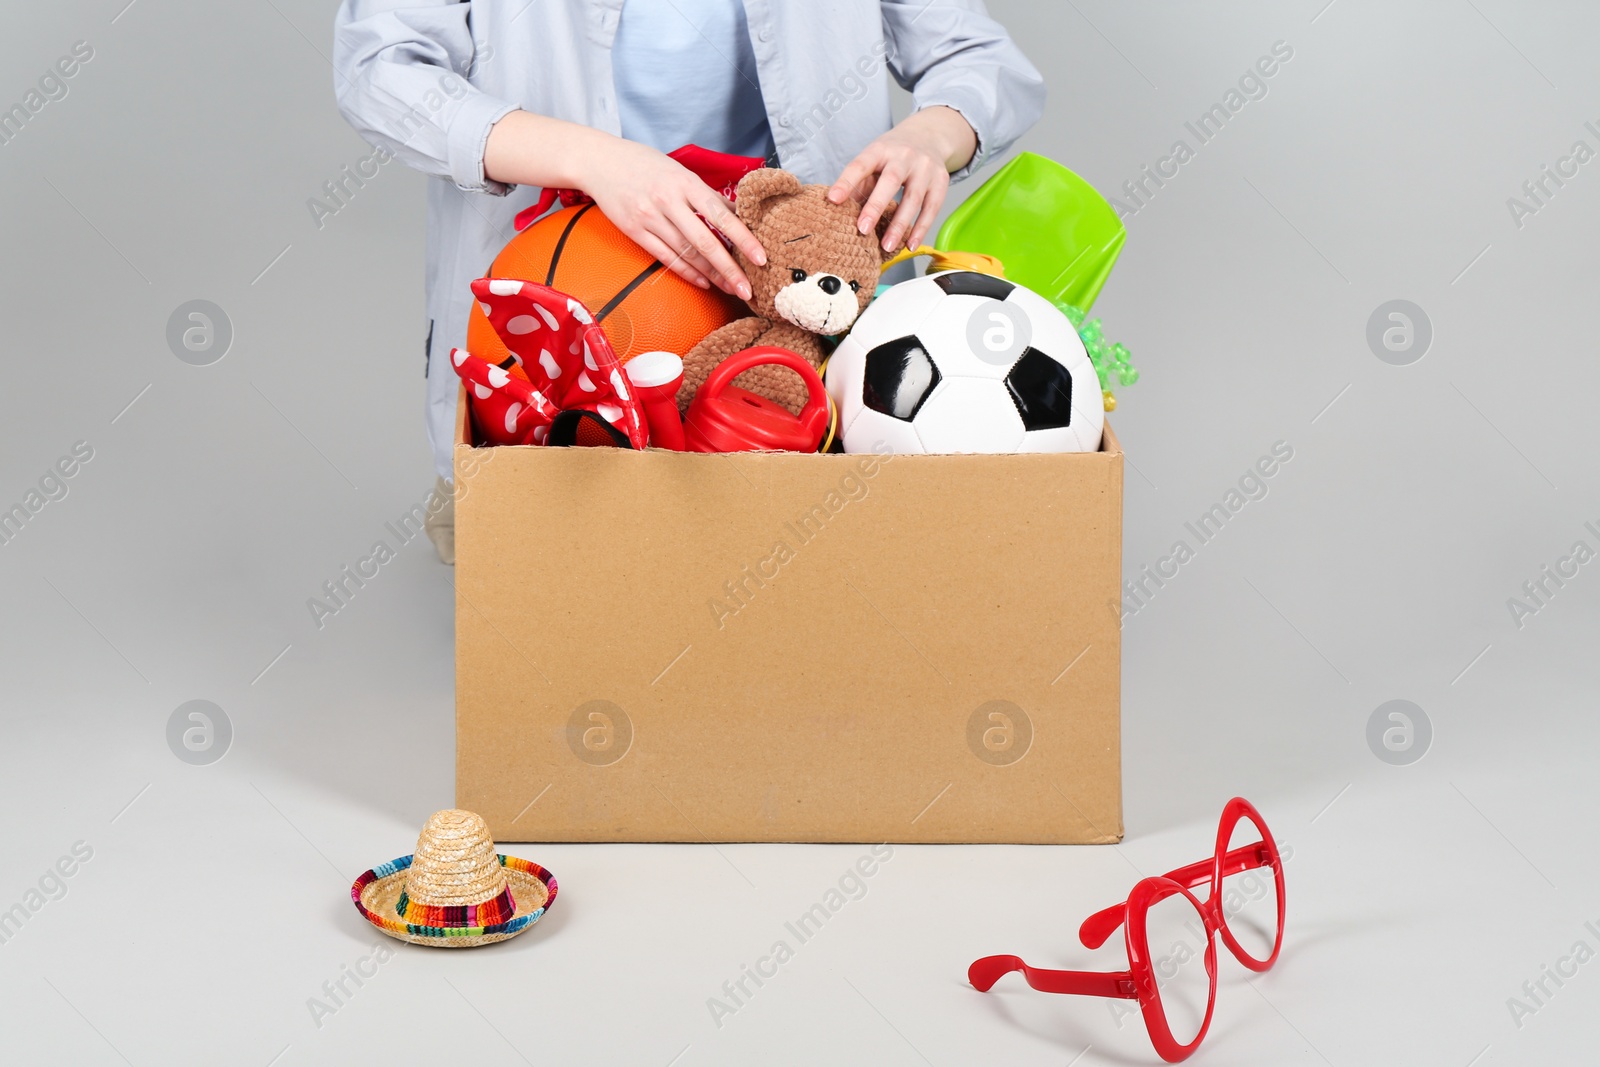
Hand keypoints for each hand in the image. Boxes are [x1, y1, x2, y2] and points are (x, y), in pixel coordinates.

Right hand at [484, 111, 765, 298]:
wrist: (600, 162)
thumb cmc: (644, 164)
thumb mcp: (678, 171)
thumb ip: (705, 194)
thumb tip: (736, 214)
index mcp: (685, 182)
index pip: (721, 215)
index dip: (743, 238)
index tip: (761, 258)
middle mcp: (668, 201)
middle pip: (705, 242)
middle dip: (730, 269)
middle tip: (748, 289)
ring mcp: (650, 218)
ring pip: (687, 254)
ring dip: (712, 275)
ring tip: (731, 289)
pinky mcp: (635, 231)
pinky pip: (666, 258)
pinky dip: (687, 272)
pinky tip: (704, 283)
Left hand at [828, 106, 977, 253]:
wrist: (928, 136)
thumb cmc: (892, 155)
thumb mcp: (873, 160)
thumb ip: (858, 182)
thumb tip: (838, 211)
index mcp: (880, 149)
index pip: (861, 165)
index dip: (846, 182)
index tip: (833, 199)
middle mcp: (904, 156)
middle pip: (890, 181)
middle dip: (875, 207)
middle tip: (863, 230)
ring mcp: (925, 168)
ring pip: (913, 199)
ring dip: (899, 225)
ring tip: (886, 246)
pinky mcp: (941, 181)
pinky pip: (931, 208)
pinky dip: (921, 228)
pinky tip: (910, 244)